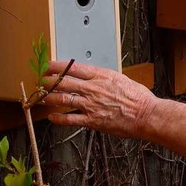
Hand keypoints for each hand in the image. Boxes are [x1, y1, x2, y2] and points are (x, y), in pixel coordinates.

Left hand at [41, 60, 155, 137]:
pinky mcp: (92, 120)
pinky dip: (58, 118)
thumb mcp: (121, 79)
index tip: (48, 65)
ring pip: (62, 99)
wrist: (145, 114)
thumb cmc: (138, 97)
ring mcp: (91, 105)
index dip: (57, 66)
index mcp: (101, 76)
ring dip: (49, 98)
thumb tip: (95, 77)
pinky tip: (52, 117)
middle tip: (41, 81)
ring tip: (41, 97)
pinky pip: (70, 119)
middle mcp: (93, 89)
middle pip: (64, 82)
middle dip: (49, 81)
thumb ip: (105, 79)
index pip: (74, 68)